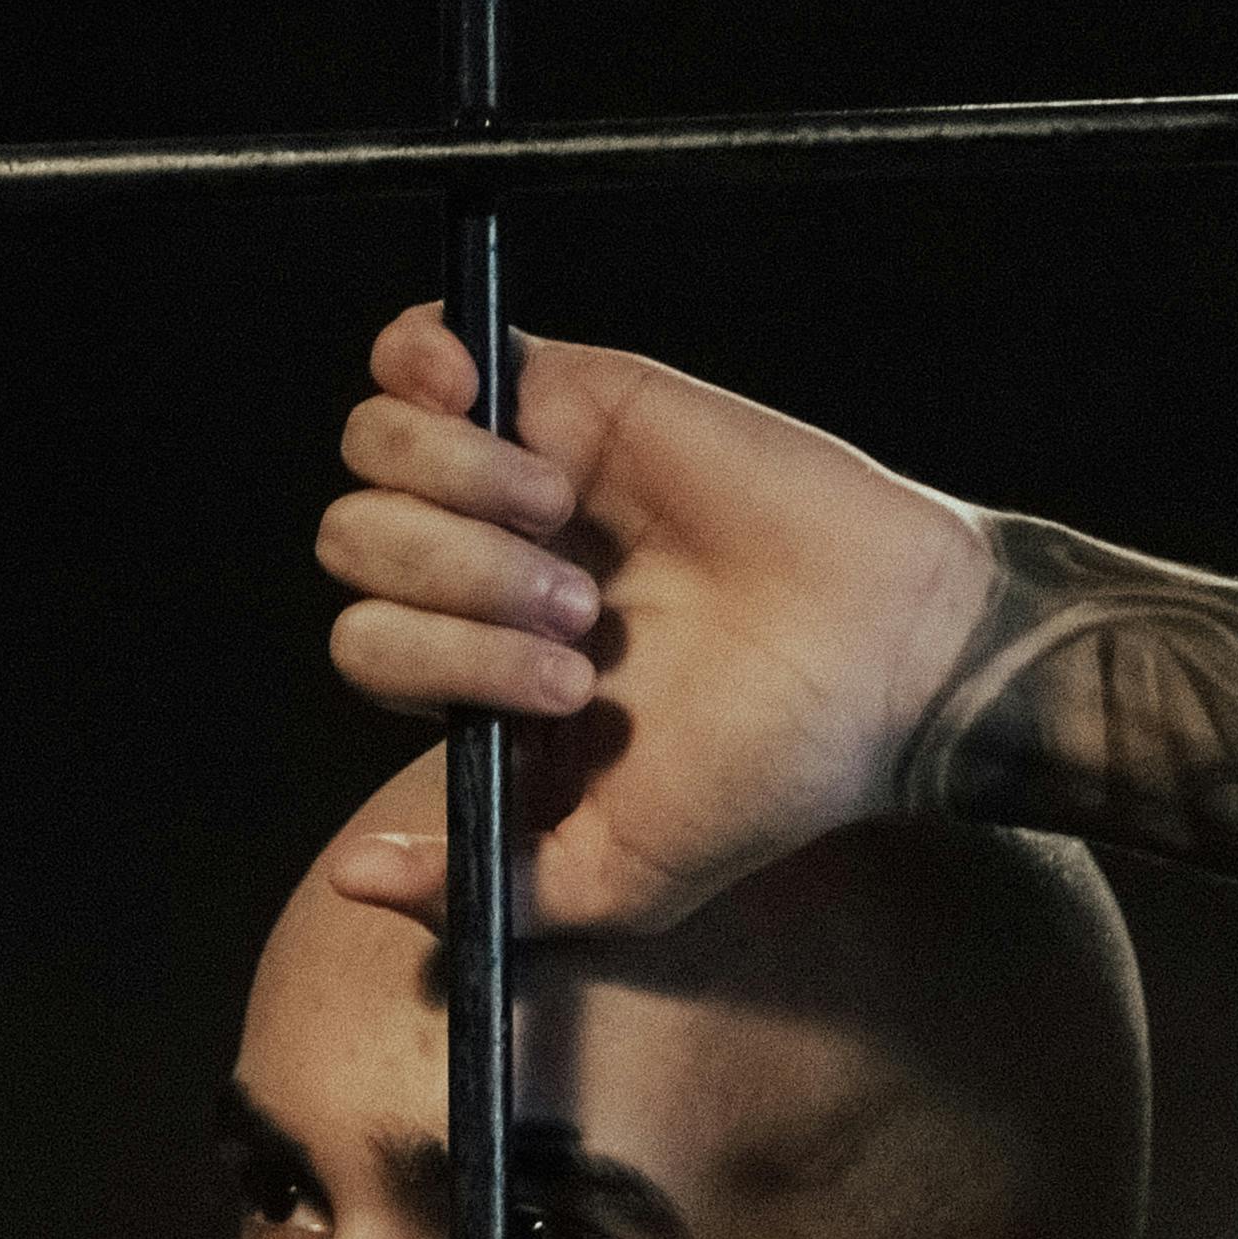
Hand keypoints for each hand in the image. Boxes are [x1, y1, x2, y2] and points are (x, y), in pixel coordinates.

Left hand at [314, 305, 1002, 933]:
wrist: (888, 658)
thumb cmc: (763, 772)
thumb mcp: (616, 877)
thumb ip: (474, 889)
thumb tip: (349, 874)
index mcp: (474, 672)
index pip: (365, 644)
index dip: (440, 662)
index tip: (574, 688)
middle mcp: (478, 572)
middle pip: (352, 544)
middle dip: (453, 587)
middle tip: (585, 617)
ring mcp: (515, 476)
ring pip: (374, 450)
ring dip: (452, 491)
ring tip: (563, 519)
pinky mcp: (565, 393)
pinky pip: (415, 348)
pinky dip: (418, 366)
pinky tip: (473, 402)